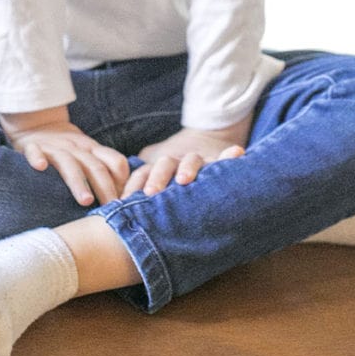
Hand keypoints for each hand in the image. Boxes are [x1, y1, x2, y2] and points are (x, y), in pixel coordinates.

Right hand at [0, 106, 129, 207]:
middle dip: (105, 188)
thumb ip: (103, 172)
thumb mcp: (89, 155)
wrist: (38, 125)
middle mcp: (76, 148)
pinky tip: (40, 167)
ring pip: (68, 163)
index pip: (116, 162)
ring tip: (86, 200)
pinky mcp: (32, 146)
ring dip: (78, 181)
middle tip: (110, 209)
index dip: (122, 182)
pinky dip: (37, 157)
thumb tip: (123, 202)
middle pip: (95, 167)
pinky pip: (35, 151)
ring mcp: (54, 147)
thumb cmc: (68, 150)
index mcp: (93, 151)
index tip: (123, 204)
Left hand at [121, 112, 253, 197]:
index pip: (142, 174)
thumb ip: (138, 193)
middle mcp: (176, 162)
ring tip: (184, 179)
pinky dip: (230, 155)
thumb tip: (115, 214)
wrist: (203, 141)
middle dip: (157, 178)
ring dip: (187, 168)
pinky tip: (238, 153)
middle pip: (164, 165)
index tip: (124, 202)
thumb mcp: (153, 182)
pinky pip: (224, 159)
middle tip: (151, 194)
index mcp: (157, 168)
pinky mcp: (217, 161)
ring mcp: (197, 160)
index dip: (134, 187)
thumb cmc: (171, 178)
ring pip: (190, 160)